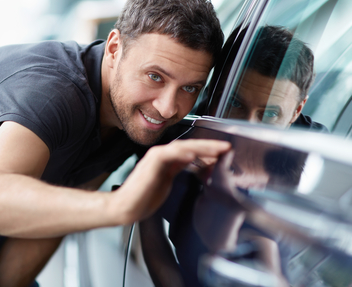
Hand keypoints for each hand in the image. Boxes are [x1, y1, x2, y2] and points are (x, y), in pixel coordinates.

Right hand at [109, 139, 230, 223]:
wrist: (126, 207)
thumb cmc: (143, 198)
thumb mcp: (167, 182)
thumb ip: (178, 170)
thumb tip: (195, 165)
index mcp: (166, 160)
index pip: (190, 150)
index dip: (207, 151)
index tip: (222, 153)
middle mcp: (161, 155)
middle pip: (189, 146)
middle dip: (209, 146)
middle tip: (226, 147)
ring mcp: (156, 157)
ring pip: (183, 147)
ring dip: (201, 147)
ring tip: (217, 149)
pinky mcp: (152, 162)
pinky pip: (170, 154)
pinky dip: (183, 153)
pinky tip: (194, 155)